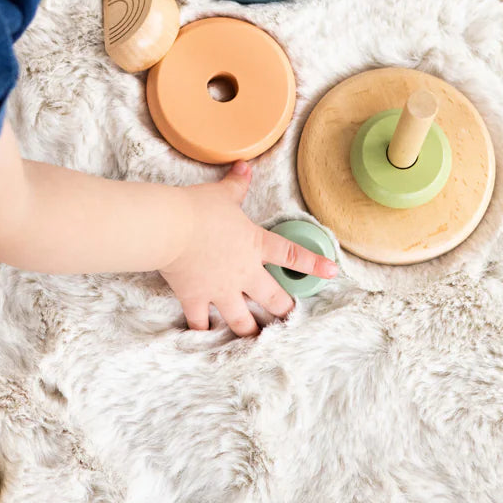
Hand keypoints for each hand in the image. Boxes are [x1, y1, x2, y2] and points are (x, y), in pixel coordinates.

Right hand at [158, 160, 338, 335]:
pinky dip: (203, 331)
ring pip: (242, 321)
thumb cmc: (198, 208)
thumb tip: (244, 166)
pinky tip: (205, 337)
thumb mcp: (222, 193)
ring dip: (250, 330)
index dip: (313, 264)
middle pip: (273, 299)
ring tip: (255, 337)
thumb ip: (236, 184)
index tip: (332, 272)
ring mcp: (220, 290)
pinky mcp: (196, 298)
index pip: (291, 254)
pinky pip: (202, 323)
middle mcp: (243, 273)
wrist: (171, 227)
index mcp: (254, 244)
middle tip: (288, 315)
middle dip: (284, 310)